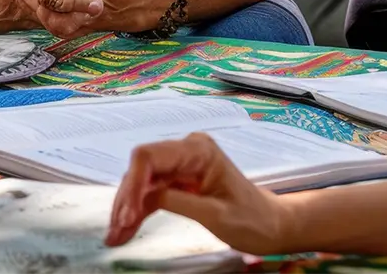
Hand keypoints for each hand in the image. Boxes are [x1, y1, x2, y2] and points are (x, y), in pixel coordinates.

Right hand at [106, 134, 289, 253]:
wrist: (271, 225)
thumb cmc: (251, 219)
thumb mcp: (214, 214)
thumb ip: (178, 201)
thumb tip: (143, 198)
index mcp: (197, 150)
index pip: (150, 156)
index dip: (133, 183)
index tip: (126, 214)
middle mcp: (186, 150)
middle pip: (142, 169)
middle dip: (126, 199)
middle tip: (115, 231)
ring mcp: (182, 165)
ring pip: (143, 182)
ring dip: (128, 208)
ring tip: (115, 236)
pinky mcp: (180, 180)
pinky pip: (153, 192)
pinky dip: (139, 211)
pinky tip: (126, 229)